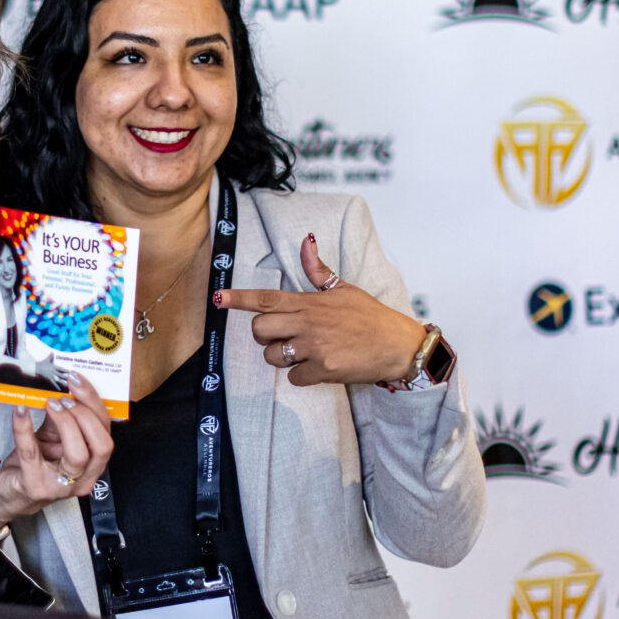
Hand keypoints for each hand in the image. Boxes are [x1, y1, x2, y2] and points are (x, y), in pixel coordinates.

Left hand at [0, 374, 113, 538]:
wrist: (8, 494)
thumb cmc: (34, 465)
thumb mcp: (52, 438)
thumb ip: (61, 417)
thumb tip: (63, 387)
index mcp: (92, 465)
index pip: (106, 433)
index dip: (95, 405)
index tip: (77, 382)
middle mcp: (83, 479)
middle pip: (101, 445)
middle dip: (85, 414)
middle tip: (64, 397)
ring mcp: (60, 486)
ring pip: (78, 454)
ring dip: (66, 422)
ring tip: (50, 403)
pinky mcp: (34, 486)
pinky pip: (31, 453)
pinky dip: (24, 427)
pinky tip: (19, 410)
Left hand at [215, 233, 423, 386]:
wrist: (398, 345)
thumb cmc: (371, 317)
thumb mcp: (345, 289)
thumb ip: (318, 271)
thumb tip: (306, 241)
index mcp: (309, 302)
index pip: (266, 298)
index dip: (239, 298)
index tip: (219, 298)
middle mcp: (308, 323)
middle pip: (260, 329)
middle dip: (262, 335)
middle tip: (280, 336)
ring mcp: (315, 346)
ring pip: (273, 356)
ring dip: (281, 358)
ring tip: (304, 353)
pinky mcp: (324, 369)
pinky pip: (294, 378)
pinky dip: (302, 377)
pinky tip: (319, 368)